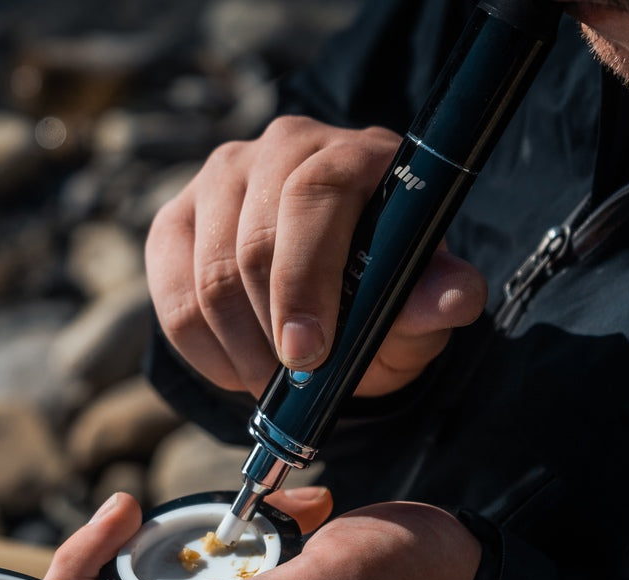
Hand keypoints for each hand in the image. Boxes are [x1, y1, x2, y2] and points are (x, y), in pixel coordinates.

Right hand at [146, 115, 486, 397]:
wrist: (334, 283)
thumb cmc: (381, 287)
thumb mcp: (418, 301)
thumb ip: (436, 299)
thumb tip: (456, 298)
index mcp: (353, 152)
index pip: (316, 194)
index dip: (306, 278)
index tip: (309, 353)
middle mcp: (282, 148)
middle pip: (252, 242)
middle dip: (270, 330)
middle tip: (293, 383)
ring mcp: (221, 179)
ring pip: (207, 275)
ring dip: (239, 349)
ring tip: (272, 382)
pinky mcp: (176, 219)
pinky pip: (172, 297)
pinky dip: (204, 351)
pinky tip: (238, 367)